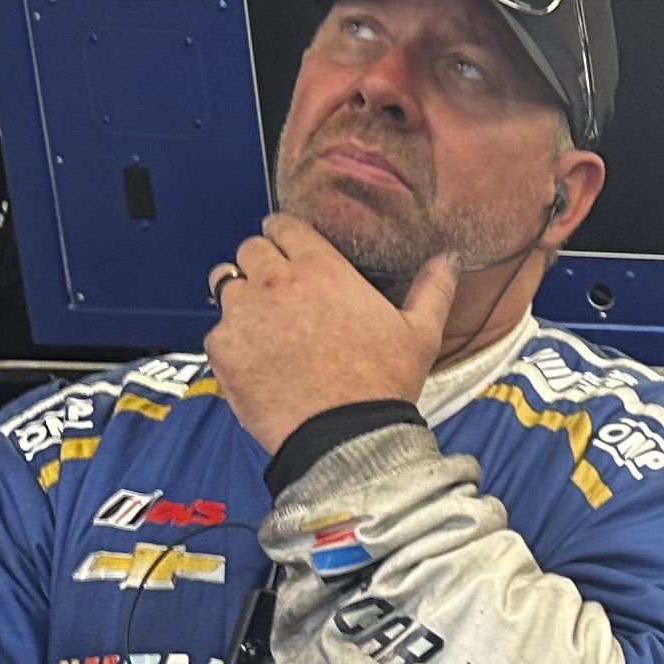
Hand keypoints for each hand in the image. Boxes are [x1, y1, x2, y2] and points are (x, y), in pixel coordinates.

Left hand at [206, 214, 458, 460]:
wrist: (346, 438)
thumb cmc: (382, 386)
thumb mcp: (420, 334)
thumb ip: (432, 289)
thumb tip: (447, 261)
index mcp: (320, 268)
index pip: (283, 225)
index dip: (286, 236)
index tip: (289, 249)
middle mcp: (275, 282)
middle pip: (248, 248)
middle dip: (260, 263)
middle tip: (277, 291)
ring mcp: (244, 314)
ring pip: (225, 284)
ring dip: (241, 298)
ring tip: (262, 325)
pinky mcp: (223, 349)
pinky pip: (216, 331)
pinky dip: (231, 342)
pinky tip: (256, 360)